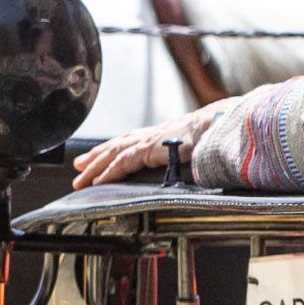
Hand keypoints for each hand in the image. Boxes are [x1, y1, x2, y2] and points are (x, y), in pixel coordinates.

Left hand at [73, 98, 240, 189]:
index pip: (137, 138)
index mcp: (169, 131)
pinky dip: (107, 172)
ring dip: (95, 164)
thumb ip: (200, 147)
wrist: (223, 123)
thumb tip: (208, 155)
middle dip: (98, 154)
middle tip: (80, 164)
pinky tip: (96, 181)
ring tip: (80, 175)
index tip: (105, 154)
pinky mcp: (148, 149)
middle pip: (120, 143)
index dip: (119, 146)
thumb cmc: (220, 130)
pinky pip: (122, 163)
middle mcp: (156, 134)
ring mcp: (151, 140)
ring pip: (114, 153)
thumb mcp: (207, 139)